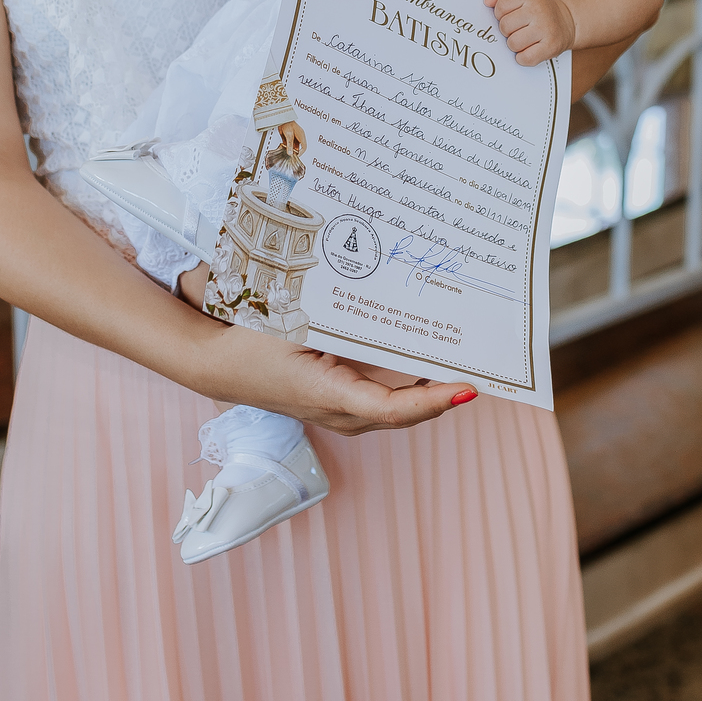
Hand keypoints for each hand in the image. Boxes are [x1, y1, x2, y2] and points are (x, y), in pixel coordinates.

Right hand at [206, 325, 476, 434]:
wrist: (216, 364)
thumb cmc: (250, 340)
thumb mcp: (290, 322)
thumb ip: (332, 313)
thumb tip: (378, 288)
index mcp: (328, 394)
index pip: (392, 409)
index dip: (434, 401)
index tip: (468, 388)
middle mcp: (341, 412)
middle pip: (407, 410)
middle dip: (446, 392)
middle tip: (485, 365)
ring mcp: (340, 411)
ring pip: (399, 406)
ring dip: (432, 389)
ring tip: (467, 360)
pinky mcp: (339, 401)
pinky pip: (385, 398)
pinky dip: (411, 386)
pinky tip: (427, 358)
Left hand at [278, 119, 306, 155]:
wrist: (282, 119)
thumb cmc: (288, 123)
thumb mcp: (289, 135)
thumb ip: (290, 144)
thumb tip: (290, 153)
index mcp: (301, 136)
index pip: (304, 147)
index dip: (301, 152)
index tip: (296, 156)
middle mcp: (298, 137)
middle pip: (298, 147)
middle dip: (295, 152)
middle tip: (291, 155)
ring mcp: (293, 137)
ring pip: (293, 146)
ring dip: (290, 149)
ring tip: (287, 152)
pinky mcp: (289, 137)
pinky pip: (289, 144)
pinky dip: (287, 146)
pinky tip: (284, 148)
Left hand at [484, 0, 576, 64]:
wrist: (568, 20)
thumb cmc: (540, 8)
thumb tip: (487, 2)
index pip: (501, 6)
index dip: (500, 13)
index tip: (509, 15)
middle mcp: (538, 11)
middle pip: (505, 26)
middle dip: (507, 30)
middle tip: (518, 28)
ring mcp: (546, 29)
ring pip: (513, 43)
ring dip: (515, 44)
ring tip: (524, 38)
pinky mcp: (551, 47)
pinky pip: (525, 58)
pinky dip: (523, 57)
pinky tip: (529, 49)